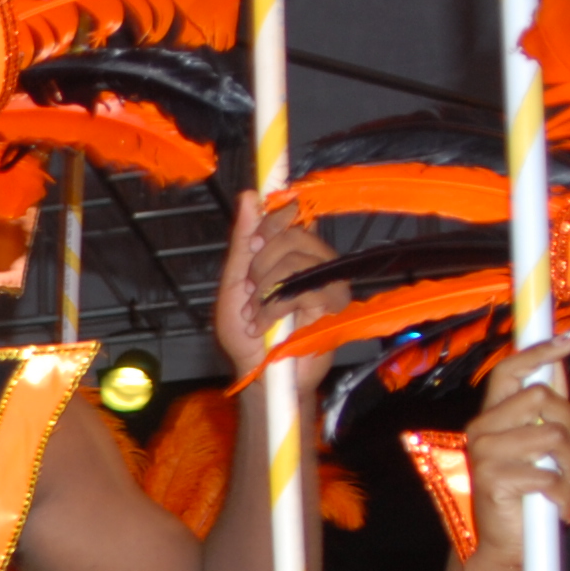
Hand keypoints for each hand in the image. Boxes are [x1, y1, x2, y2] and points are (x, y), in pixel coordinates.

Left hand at [214, 190, 344, 379]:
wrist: (259, 375)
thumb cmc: (247, 333)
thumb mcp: (234, 282)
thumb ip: (243, 241)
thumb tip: (250, 196)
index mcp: (293, 252)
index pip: (292, 214)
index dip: (272, 220)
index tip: (254, 245)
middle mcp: (316, 262)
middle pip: (292, 234)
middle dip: (260, 264)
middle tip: (250, 292)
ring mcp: (329, 282)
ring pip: (296, 260)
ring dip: (264, 290)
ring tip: (256, 314)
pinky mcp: (334, 306)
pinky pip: (302, 288)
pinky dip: (273, 308)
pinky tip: (265, 325)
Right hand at [461, 342, 569, 570]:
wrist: (505, 546)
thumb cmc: (527, 494)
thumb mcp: (538, 447)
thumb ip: (546, 410)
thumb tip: (560, 364)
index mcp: (491, 417)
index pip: (510, 370)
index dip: (539, 351)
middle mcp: (481, 430)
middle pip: (540, 397)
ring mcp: (484, 454)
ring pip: (551, 435)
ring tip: (566, 486)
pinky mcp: (493, 480)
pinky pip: (548, 474)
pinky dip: (563, 494)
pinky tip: (559, 508)